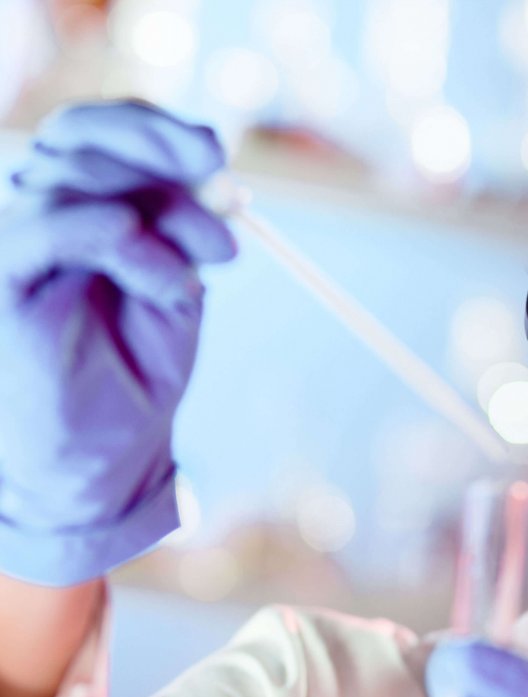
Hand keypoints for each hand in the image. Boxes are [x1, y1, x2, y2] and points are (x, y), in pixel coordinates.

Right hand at [0, 99, 236, 585]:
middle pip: (83, 137)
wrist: (103, 451)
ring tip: (204, 266)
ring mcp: (22, 245)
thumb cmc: (138, 372)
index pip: (105, 133)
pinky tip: (152, 258)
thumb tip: (220, 184)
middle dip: (160, 146)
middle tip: (220, 176)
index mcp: (84, 208)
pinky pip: (50, 232)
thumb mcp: (177, 291)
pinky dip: (109, 235)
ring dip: (155, 208)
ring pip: (71, 175)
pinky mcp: (9, 281)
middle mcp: (43, 214)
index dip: (158, 129)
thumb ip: (187, 236)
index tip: (218, 152)